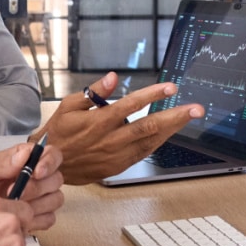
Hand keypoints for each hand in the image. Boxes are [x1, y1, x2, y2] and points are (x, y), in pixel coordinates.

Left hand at [0, 142, 64, 231]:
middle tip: (16, 193)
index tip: (36, 172)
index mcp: (27, 160)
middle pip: (56, 179)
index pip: (52, 155)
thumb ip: (3, 163)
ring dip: (37, 204)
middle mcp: (38, 177)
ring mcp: (40, 198)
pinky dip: (37, 220)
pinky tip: (20, 220)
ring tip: (14, 207)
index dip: (49, 163)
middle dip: (38, 187)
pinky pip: (49, 219)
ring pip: (55, 199)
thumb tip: (25, 155)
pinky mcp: (38, 217)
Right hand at [34, 72, 204, 184]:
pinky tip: (169, 132)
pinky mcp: (119, 166)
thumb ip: (92, 92)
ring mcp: (117, 155)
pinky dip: (158, 142)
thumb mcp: (68, 106)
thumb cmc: (59, 132)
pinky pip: (143, 153)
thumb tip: (112, 78)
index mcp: (99, 121)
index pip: (131, 105)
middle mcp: (111, 139)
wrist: (50, 166)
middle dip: (175, 116)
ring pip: (151, 142)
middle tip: (195, 109)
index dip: (152, 95)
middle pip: (149, 126)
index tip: (170, 88)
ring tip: (188, 117)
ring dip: (172, 129)